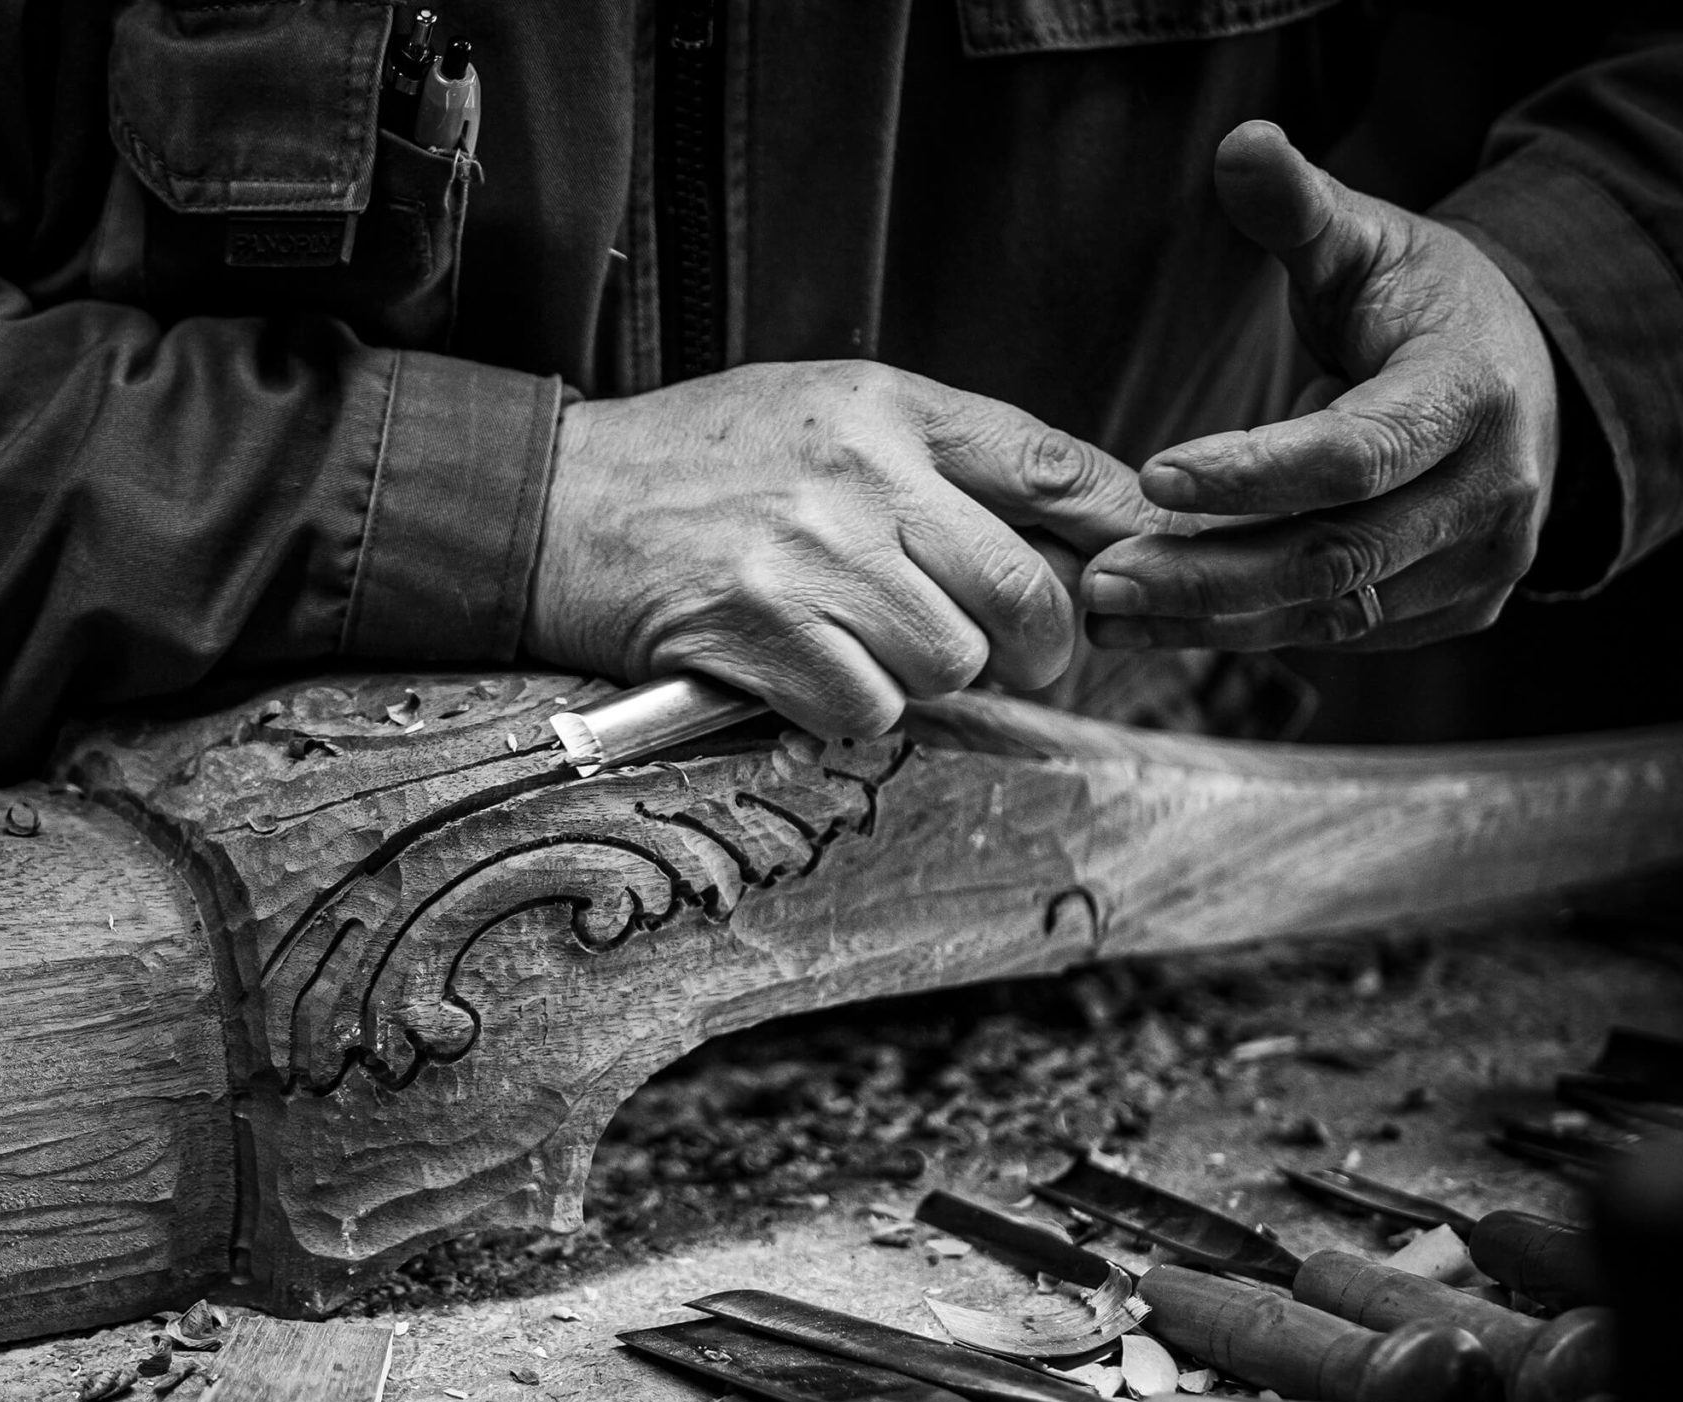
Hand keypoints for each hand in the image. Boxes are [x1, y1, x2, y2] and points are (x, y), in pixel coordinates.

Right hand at [527, 360, 1174, 737]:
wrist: (553, 502)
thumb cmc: (696, 463)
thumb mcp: (824, 408)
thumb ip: (939, 454)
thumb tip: (1067, 527)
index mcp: (888, 407)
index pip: (1053, 468)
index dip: (1117, 534)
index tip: (1129, 574)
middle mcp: (861, 474)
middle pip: (1027, 595)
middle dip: (1035, 648)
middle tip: (1009, 658)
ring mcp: (811, 557)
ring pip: (951, 664)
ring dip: (926, 680)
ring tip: (873, 651)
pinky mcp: (760, 632)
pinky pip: (869, 711)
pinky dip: (852, 712)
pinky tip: (809, 675)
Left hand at [1082, 121, 1561, 651]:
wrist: (1519, 376)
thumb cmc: (1418, 306)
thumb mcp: (1364, 242)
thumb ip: (1298, 207)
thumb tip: (1241, 144)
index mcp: (1475, 393)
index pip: (1354, 454)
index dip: (1253, 474)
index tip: (1154, 474)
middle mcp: (1494, 493)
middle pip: (1336, 558)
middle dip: (1208, 577)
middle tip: (1102, 583)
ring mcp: (1483, 563)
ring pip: (1332, 613)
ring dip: (1212, 621)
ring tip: (1111, 614)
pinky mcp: (1459, 607)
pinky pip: (1342, 633)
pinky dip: (1251, 630)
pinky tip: (1167, 621)